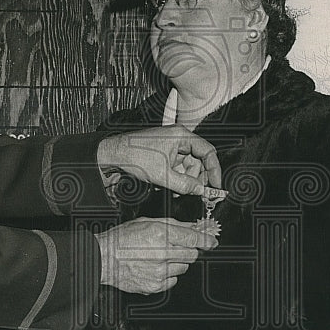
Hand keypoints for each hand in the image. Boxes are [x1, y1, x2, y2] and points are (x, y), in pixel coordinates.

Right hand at [95, 217, 217, 293]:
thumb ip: (172, 225)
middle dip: (186, 250)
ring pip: (183, 268)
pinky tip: (154, 268)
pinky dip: (167, 275)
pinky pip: (172, 281)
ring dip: (176, 263)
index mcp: (161, 234)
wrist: (104, 259)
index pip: (194, 238)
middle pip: (191, 254)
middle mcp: (162, 253)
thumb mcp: (147, 222)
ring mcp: (160, 272)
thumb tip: (192, 227)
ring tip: (158, 258)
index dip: (206, 240)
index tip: (212, 242)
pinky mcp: (155, 285)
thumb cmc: (122, 239)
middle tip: (173, 247)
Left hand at [96, 125, 221, 195]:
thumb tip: (201, 191)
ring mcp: (171, 146)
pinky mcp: (164, 153)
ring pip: (187, 167)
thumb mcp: (163, 175)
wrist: (113, 155)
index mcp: (182, 136)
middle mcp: (178, 139)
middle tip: (195, 193)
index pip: (208, 152)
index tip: (216, 185)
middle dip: (196, 178)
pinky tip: (167, 184)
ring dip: (184, 180)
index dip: (214, 170)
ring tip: (174, 189)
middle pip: (198, 161)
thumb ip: (185, 184)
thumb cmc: (135, 157)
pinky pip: (177, 168)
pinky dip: (175, 178)